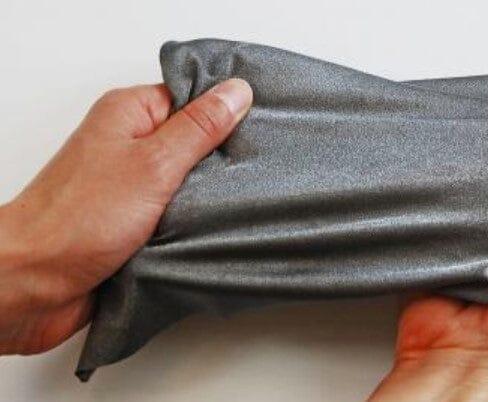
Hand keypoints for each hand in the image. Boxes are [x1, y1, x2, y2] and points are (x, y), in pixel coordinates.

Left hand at [0, 79, 252, 353]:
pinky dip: (192, 225)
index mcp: (129, 115)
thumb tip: (236, 93)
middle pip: (193, 143)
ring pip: (188, 184)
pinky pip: (175, 215)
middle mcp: (127, 145)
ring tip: (234, 206)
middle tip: (252, 173)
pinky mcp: (132, 222)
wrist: (33, 283)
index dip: (226, 114)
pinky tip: (211, 231)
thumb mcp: (154, 164)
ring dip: (207, 200)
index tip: (260, 129)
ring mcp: (130, 186)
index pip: (192, 99)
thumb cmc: (78, 220)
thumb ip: (199, 128)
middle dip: (221, 163)